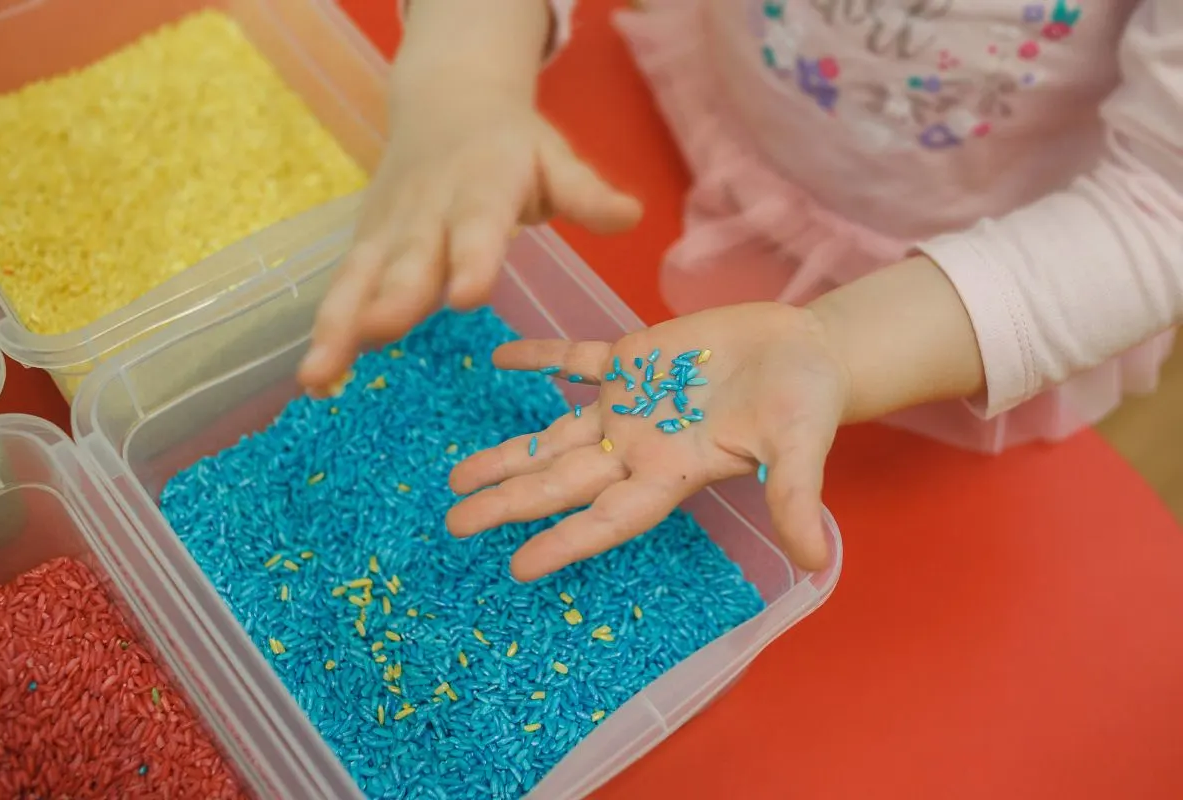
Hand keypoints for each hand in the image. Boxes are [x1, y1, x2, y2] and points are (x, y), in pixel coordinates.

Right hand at [298, 92, 642, 393]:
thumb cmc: (511, 145)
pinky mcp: (365, 246)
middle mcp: (428, 211)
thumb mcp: (554, 159)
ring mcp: (389, 230)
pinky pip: (343, 290)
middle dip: (394, 297)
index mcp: (481, 187)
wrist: (446, 102)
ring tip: (318, 374)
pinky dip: (326, 331)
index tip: (466, 295)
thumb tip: (632, 216)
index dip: (471, 258)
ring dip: (339, 326)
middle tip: (380, 333)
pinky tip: (314, 378)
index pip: (478, 225)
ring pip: (360, 279)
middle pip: (409, 257)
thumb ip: (586, 194)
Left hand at [446, 303, 850, 580]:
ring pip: (555, 434)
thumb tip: (816, 562)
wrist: (805, 352)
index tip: (517, 566)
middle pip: (563, 482)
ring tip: (456, 476)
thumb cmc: (807, 404)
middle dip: (510, 501)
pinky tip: (500, 356)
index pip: (609, 517)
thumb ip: (794, 495)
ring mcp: (629, 404)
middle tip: (455, 523)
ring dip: (508, 452)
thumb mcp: (800, 446)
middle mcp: (638, 447)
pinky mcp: (632, 358)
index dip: (566, 541)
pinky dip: (541, 357)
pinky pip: (575, 359)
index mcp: (672, 473)